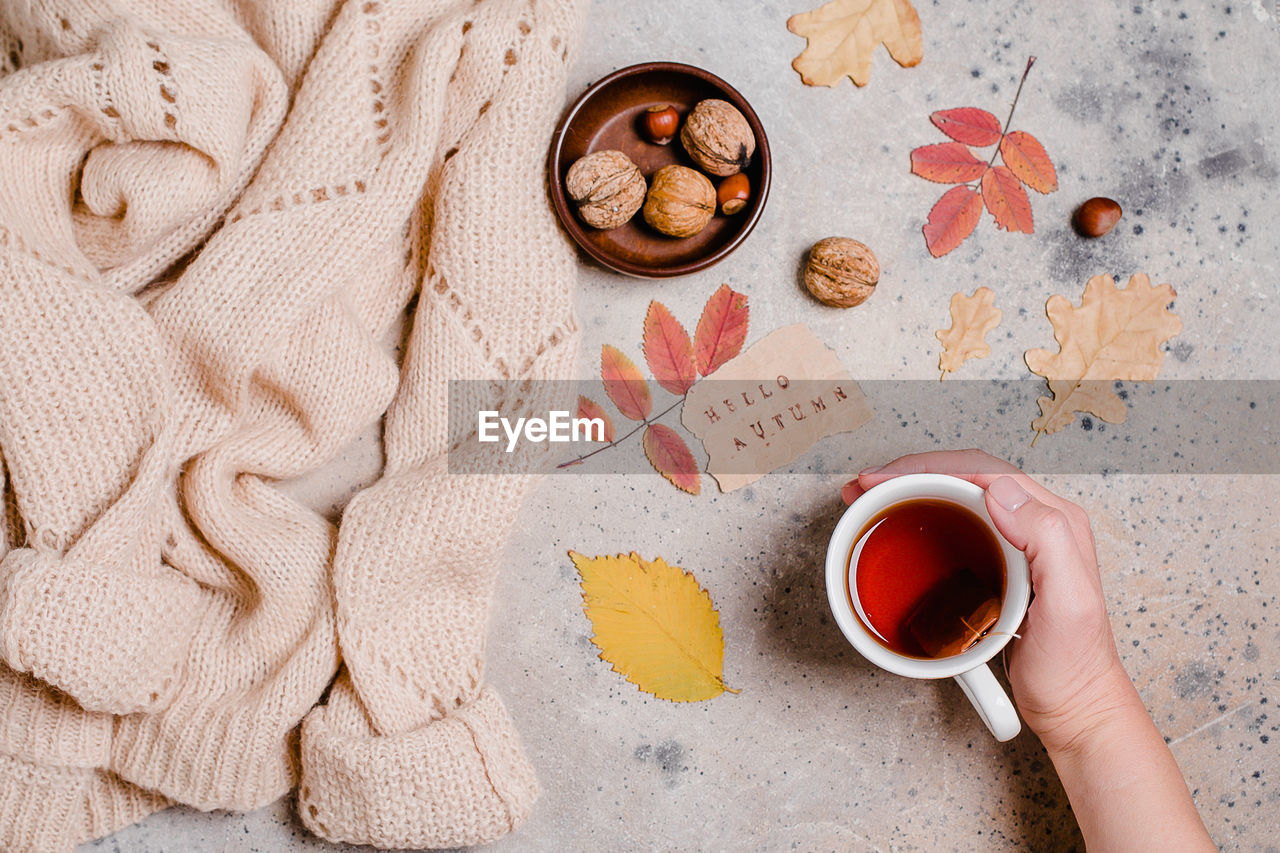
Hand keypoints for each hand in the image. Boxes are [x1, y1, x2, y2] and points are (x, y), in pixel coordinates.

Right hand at [842, 449, 1130, 752]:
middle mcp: (1038, 524)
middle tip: (866, 485)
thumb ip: (1046, 538)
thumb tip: (998, 491)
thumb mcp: (1069, 602)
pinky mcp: (1000, 563)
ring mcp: (1018, 543)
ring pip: (958, 495)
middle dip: (911, 473)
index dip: (928, 469)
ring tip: (872, 498)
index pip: (984, 473)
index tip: (886, 481)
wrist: (1072, 706)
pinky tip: (900, 523)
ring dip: (912, 489)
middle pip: (966, 476)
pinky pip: (957, 522)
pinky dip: (922, 513)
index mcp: (1055, 522)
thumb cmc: (1071, 665)